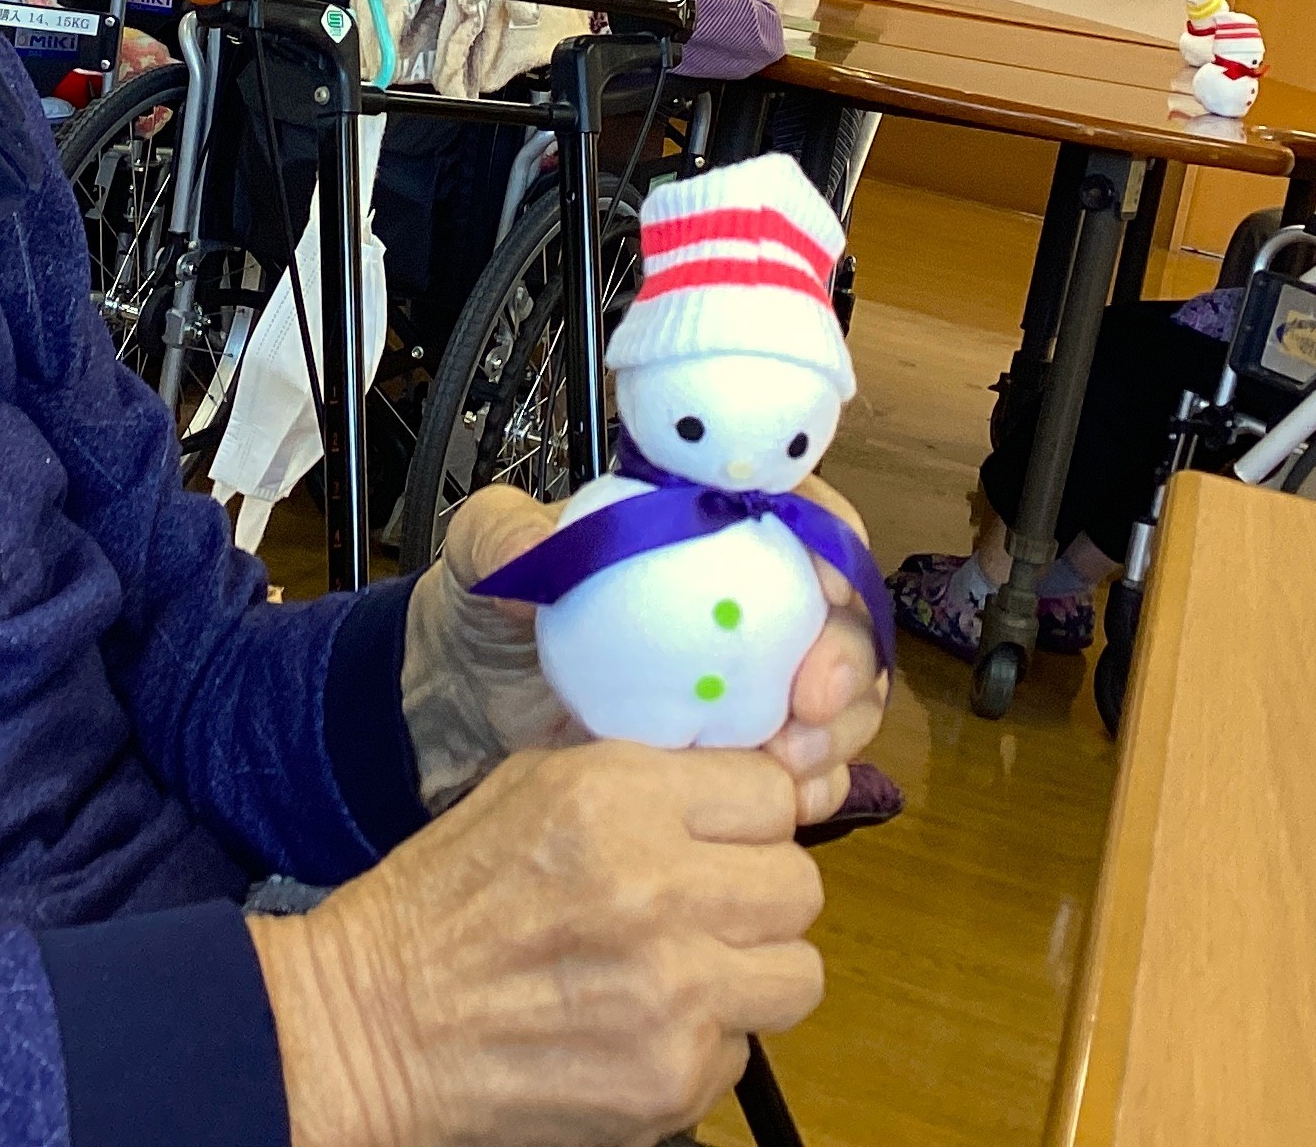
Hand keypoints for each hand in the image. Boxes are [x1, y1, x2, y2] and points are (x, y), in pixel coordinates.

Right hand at [248, 745, 823, 1146]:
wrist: (371, 1026)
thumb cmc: (442, 903)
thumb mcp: (531, 788)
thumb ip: (646, 776)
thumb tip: (754, 776)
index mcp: (617, 798)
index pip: (772, 791)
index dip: (749, 814)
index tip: (725, 833)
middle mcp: (656, 890)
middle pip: (799, 884)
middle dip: (757, 893)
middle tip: (704, 905)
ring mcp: (672, 996)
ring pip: (797, 974)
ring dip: (750, 971)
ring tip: (687, 969)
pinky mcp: (670, 1082)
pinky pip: (743, 1052)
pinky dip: (702, 1043)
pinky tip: (636, 1025)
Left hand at [402, 483, 888, 825]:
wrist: (469, 708)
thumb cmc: (491, 611)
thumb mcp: (485, 554)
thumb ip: (504, 536)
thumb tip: (536, 554)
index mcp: (701, 527)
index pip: (796, 513)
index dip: (831, 540)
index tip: (827, 582)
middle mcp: (744, 600)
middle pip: (838, 614)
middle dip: (847, 657)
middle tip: (812, 701)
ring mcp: (746, 681)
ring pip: (840, 694)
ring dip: (842, 728)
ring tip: (794, 765)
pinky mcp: (737, 755)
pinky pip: (806, 767)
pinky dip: (816, 783)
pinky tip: (793, 802)